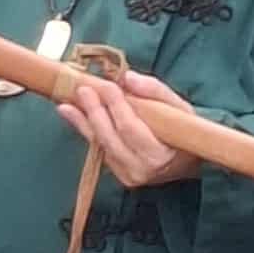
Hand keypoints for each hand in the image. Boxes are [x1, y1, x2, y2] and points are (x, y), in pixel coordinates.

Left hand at [56, 69, 200, 188]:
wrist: (186, 159)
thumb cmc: (184, 130)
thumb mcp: (179, 108)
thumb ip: (155, 91)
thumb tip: (128, 78)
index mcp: (160, 156)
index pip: (132, 130)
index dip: (118, 108)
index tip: (108, 86)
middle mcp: (141, 170)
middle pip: (111, 139)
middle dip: (95, 113)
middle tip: (83, 90)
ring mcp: (127, 175)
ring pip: (101, 145)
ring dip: (83, 121)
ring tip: (67, 103)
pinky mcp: (117, 173)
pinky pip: (98, 149)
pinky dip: (84, 129)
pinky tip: (71, 112)